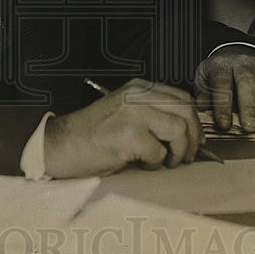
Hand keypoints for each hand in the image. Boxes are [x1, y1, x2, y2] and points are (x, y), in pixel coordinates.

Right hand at [43, 78, 203, 177]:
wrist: (59, 147)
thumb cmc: (92, 137)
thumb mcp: (125, 114)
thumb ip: (152, 114)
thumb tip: (189, 133)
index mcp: (138, 89)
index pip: (183, 98)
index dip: (194, 123)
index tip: (194, 141)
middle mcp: (137, 96)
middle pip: (186, 111)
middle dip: (193, 138)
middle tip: (186, 157)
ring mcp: (132, 114)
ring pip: (179, 130)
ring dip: (176, 152)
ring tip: (162, 162)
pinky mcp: (128, 135)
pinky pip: (159, 152)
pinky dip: (154, 163)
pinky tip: (139, 164)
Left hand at [195, 45, 254, 132]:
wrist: (234, 55)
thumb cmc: (218, 74)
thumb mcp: (203, 80)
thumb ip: (203, 95)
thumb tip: (201, 110)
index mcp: (222, 67)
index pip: (222, 85)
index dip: (223, 106)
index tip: (224, 125)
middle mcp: (243, 65)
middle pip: (246, 84)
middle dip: (248, 106)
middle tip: (249, 127)